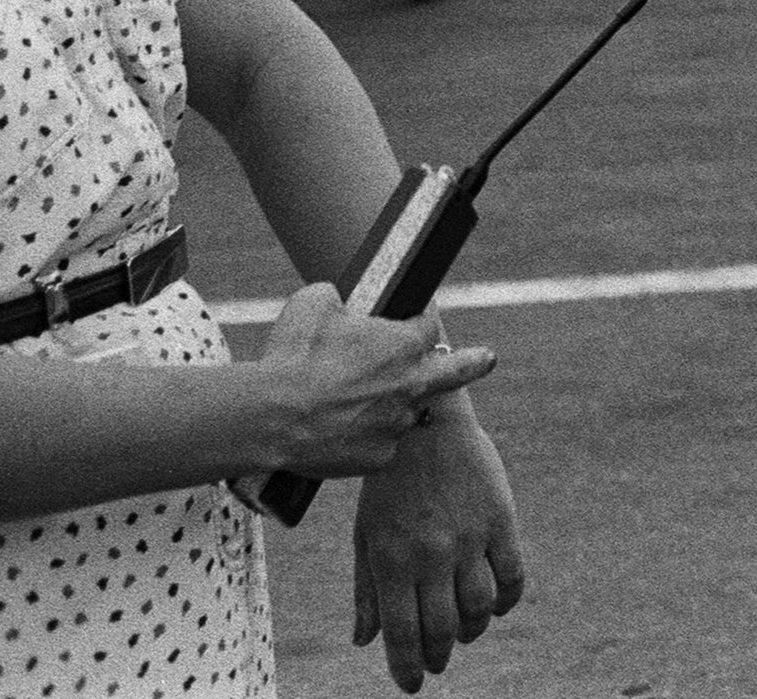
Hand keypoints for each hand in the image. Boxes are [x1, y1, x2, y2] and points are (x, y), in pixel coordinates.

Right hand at [247, 288, 499, 481]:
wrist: (268, 417)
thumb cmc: (291, 357)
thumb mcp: (314, 303)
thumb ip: (338, 299)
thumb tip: (339, 299)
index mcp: (405, 344)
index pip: (428, 326)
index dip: (418, 322)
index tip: (414, 321)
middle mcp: (412, 384)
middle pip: (455, 371)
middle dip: (475, 363)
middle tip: (487, 359)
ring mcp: (397, 424)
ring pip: (403, 412)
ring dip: (390, 406)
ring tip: (353, 406)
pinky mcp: (378, 458)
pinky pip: (376, 445)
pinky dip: (361, 439)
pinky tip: (336, 432)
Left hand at [353, 401, 524, 692]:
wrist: (424, 426)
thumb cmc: (387, 487)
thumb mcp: (365, 537)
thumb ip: (366, 590)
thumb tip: (365, 641)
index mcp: (392, 561)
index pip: (402, 633)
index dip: (407, 667)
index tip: (412, 685)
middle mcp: (432, 555)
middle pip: (443, 627)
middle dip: (440, 654)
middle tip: (439, 661)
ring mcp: (469, 538)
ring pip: (479, 607)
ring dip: (473, 631)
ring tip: (466, 634)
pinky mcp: (500, 519)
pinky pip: (512, 575)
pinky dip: (507, 601)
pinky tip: (497, 607)